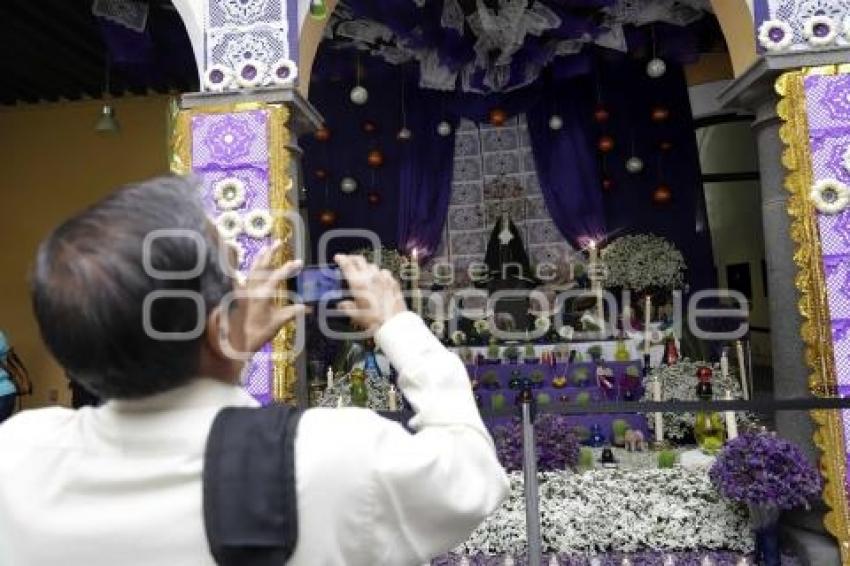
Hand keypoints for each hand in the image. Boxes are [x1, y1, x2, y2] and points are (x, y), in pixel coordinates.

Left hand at [227, 242, 305, 356]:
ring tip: (265, 249)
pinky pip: (245, 278)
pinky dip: (250, 271)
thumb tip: (308, 307)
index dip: (288, 268)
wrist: (238, 342)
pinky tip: (252, 268)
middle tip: (277, 243)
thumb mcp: (278, 322)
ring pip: (252, 270)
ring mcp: (245, 291)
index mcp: (263, 294)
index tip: (299, 262)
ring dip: (259, 259)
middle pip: (262, 267)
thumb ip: (292, 312)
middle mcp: (252, 289)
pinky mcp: (240, 296)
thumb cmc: (259, 332)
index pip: (277, 276)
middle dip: (270, 254)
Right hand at [335, 254, 406, 333]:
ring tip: (363, 272)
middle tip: (348, 260)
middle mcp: (371, 277)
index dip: (341, 259)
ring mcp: (383, 278)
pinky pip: (384, 273)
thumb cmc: (372, 320)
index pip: (347, 265)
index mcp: (358, 283)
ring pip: (372, 265)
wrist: (393, 324)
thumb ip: (347, 307)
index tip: (338, 257)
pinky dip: (379, 274)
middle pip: (360, 260)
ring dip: (366, 267)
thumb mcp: (355, 315)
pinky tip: (379, 279)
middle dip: (352, 258)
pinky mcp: (393, 282)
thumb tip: (341, 304)